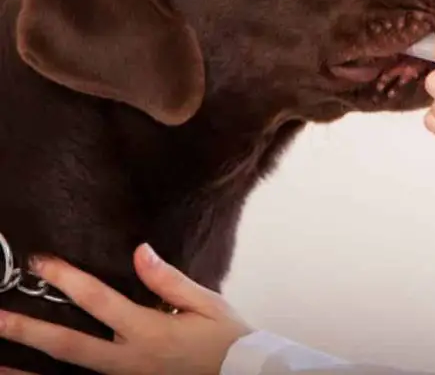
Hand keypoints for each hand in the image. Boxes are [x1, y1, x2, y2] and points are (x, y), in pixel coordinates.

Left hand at [0, 244, 252, 374]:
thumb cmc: (226, 338)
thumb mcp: (206, 302)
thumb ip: (168, 279)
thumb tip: (140, 252)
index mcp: (149, 330)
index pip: (99, 300)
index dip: (67, 279)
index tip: (41, 262)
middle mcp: (129, 359)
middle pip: (68, 346)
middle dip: (28, 330)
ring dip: (27, 370)